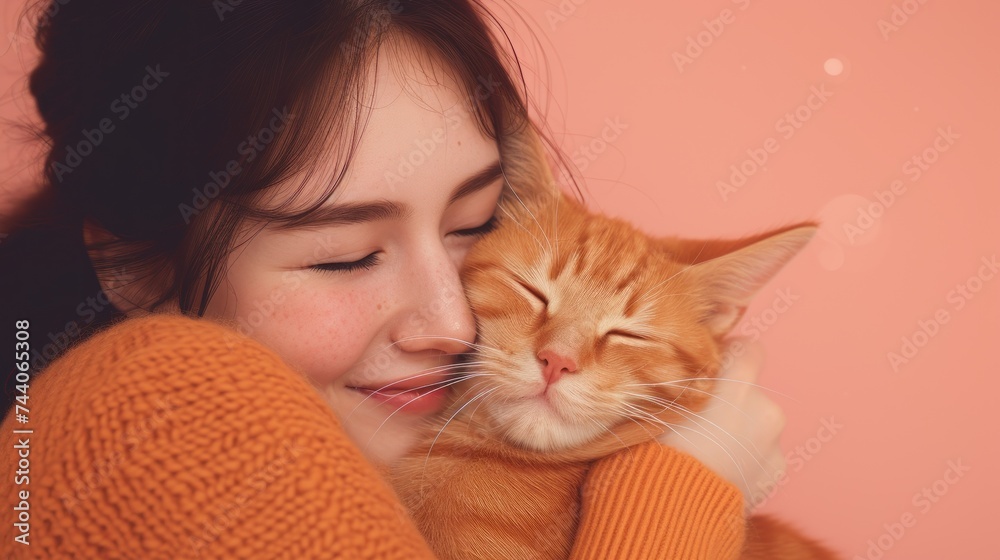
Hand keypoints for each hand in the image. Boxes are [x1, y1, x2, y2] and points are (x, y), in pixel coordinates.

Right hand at [657, 339, 785, 510]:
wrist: (673, 506)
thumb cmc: (655, 450)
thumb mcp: (657, 405)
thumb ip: (678, 383)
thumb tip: (675, 371)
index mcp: (735, 383)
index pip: (750, 348)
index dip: (731, 356)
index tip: (714, 369)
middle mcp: (763, 407)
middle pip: (751, 391)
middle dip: (731, 402)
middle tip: (699, 423)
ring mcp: (773, 441)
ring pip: (757, 425)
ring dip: (739, 432)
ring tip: (706, 454)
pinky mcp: (776, 471)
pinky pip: (762, 456)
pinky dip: (746, 460)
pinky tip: (718, 472)